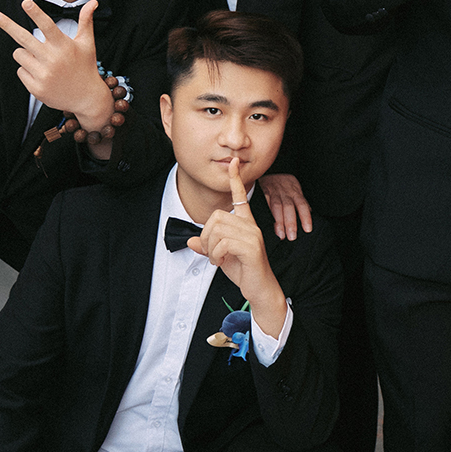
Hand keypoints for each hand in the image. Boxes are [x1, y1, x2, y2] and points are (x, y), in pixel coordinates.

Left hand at [0, 1, 113, 131]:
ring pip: (19, 54)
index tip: (25, 2)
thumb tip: (93, 2)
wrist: (87, 98)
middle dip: (7, 24)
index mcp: (64, 46)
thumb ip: (86, 21)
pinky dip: (27, 70)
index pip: (48, 26)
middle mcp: (53, 59)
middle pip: (24, 38)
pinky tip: (42, 74)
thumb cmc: (85, 66)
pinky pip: (20, 71)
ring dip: (25, 53)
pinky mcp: (36, 88)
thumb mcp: (87, 43)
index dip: (36, 13)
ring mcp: (43, 75)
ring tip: (41, 60)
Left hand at [188, 159, 284, 327]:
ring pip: (218, 230)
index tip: (233, 162)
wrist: (260, 289)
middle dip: (206, 236)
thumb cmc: (244, 271)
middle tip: (211, 252)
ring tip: (217, 258)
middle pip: (216, 217)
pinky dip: (215, 254)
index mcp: (246, 224)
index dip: (235, 179)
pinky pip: (223, 243)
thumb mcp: (221, 257)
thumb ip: (207, 247)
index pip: (240, 196)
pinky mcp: (251, 248)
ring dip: (210, 247)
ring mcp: (252, 236)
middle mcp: (251, 226)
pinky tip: (221, 261)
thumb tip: (190, 242)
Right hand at [257, 172, 311, 240]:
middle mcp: (285, 192)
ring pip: (276, 207)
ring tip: (280, 235)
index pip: (302, 204)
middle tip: (292, 237)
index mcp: (295, 192)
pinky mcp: (262, 192)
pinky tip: (265, 224)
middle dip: (290, 222)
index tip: (308, 230)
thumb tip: (310, 213)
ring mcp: (273, 192)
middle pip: (289, 207)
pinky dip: (265, 213)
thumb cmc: (284, 184)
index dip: (306, 217)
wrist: (268, 169)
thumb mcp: (295, 189)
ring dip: (278, 222)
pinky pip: (263, 202)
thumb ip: (301, 202)